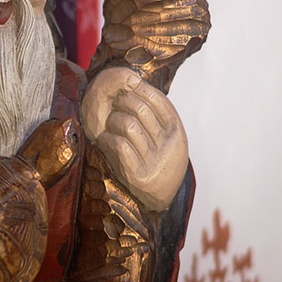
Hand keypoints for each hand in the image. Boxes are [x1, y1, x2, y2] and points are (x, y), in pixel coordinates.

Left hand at [80, 67, 187, 210]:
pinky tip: (104, 140)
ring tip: (110, 126)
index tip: (126, 87)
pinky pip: (118, 145)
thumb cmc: (159, 159)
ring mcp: (153, 161)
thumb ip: (156, 114)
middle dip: (122, 102)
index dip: (138, 89)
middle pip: (139, 108)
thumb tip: (133, 81)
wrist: (161, 199)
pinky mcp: (137, 176)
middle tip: (115, 106)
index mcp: (176, 131)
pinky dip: (107, 139)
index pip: (156, 99)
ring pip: (127, 125)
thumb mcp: (167, 136)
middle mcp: (168, 145)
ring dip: (113, 121)